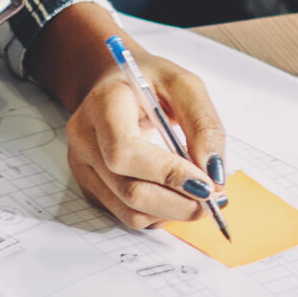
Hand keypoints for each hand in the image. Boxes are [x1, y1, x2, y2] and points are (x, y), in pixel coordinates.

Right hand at [36, 3, 228, 229]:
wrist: (116, 83)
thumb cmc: (149, 81)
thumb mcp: (183, 85)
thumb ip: (203, 124)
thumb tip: (214, 173)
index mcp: (102, 104)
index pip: (125, 151)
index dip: (168, 173)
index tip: (207, 183)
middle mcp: (85, 138)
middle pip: (129, 189)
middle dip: (179, 202)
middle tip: (214, 199)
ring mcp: (83, 166)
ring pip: (130, 211)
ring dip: (173, 213)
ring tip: (199, 196)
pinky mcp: (91, 186)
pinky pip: (128, 215)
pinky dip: (160, 214)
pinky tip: (175, 195)